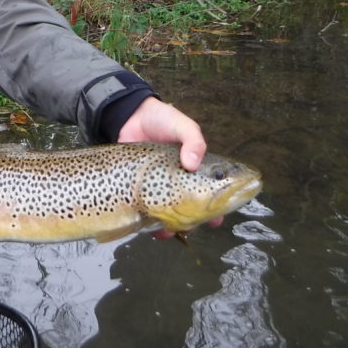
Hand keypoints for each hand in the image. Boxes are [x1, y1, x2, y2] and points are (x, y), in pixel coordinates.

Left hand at [116, 96, 220, 238]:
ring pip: (170, 216)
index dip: (217, 209)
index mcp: (197, 170)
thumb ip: (193, 140)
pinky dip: (152, 224)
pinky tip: (153, 229)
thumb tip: (193, 163)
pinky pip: (149, 212)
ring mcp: (160, 187)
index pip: (212, 193)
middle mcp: (180, 182)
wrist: (130, 117)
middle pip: (192, 210)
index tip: (217, 219)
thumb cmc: (163, 120)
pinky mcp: (140, 190)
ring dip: (172, 227)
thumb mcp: (183, 125)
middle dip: (193, 223)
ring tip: (169, 230)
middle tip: (190, 226)